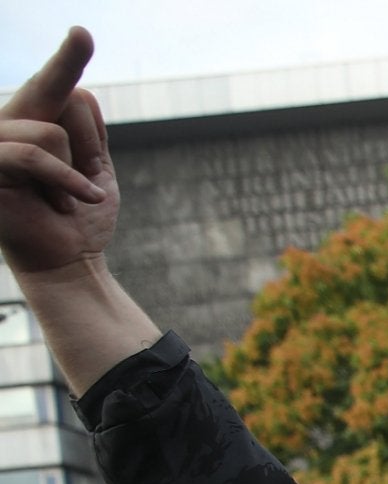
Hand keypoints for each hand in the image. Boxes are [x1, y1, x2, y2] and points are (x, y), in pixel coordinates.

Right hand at [0, 30, 115, 277]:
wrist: (68, 263)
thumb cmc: (79, 217)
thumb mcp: (94, 168)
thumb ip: (87, 129)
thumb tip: (79, 87)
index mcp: (35, 121)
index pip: (57, 84)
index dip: (69, 58)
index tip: (83, 32)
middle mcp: (8, 123)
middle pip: (60, 95)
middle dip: (84, 143)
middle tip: (85, 186)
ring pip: (50, 127)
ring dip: (72, 170)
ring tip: (67, 200)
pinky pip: (32, 155)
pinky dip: (64, 179)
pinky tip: (77, 202)